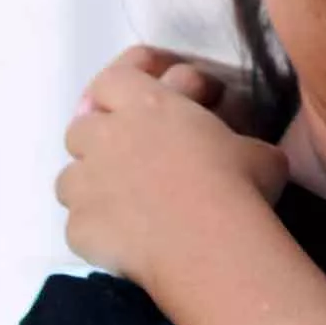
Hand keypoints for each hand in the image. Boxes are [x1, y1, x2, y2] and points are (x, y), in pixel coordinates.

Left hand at [58, 53, 288, 283]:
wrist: (209, 243)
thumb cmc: (238, 184)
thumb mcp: (257, 151)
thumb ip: (236, 143)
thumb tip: (247, 155)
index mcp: (149, 105)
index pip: (113, 80)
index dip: (119, 88)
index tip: (134, 100)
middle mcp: (108, 137)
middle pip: (80, 127)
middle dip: (97, 140)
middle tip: (127, 158)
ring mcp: (87, 183)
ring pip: (68, 177)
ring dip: (90, 186)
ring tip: (120, 204)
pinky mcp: (79, 226)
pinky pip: (77, 225)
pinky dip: (96, 230)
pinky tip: (123, 242)